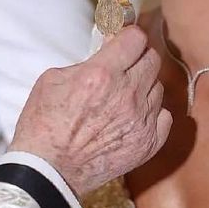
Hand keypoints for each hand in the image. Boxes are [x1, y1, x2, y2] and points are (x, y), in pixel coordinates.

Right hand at [9, 26, 171, 197]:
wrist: (49, 171)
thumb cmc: (44, 124)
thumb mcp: (54, 79)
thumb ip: (86, 61)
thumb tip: (107, 51)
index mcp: (103, 74)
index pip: (136, 38)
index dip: (129, 37)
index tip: (123, 42)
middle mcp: (128, 94)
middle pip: (152, 60)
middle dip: (138, 58)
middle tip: (125, 66)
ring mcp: (142, 120)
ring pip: (158, 88)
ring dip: (144, 87)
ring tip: (123, 97)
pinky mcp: (148, 143)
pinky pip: (164, 117)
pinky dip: (153, 114)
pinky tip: (135, 117)